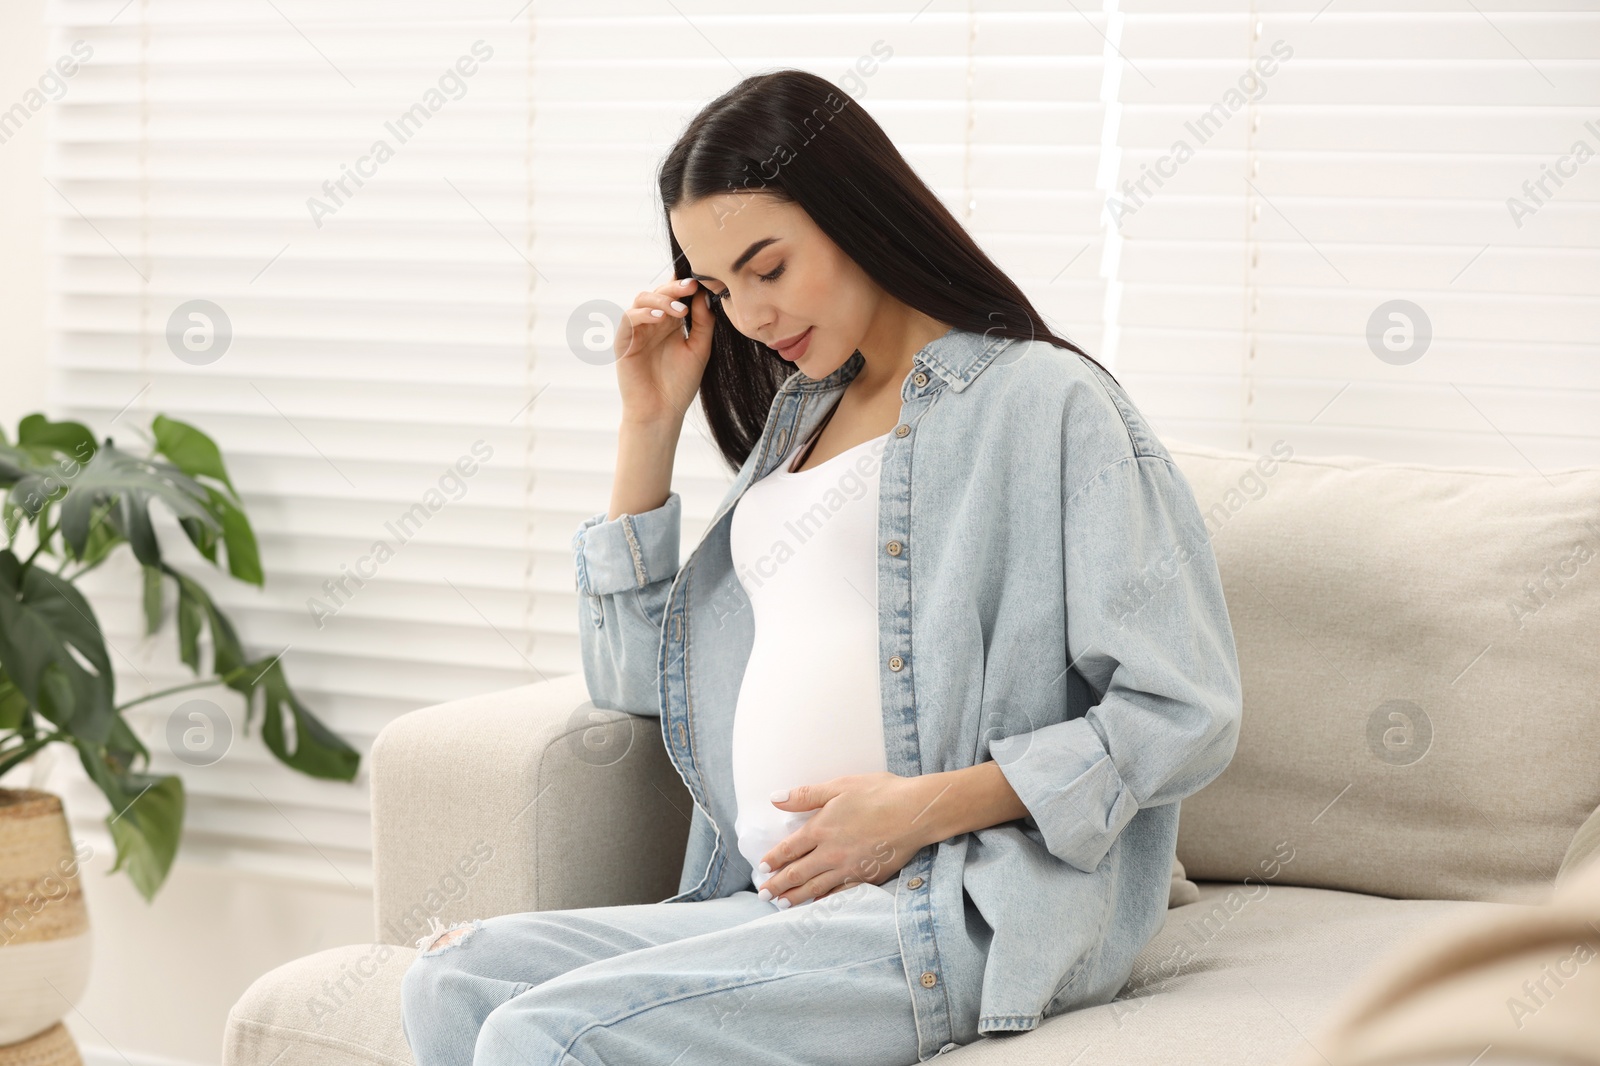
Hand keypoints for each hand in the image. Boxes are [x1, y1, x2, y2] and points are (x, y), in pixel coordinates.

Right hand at [612, 276, 713, 424]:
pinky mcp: (623, 342)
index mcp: (670, 323)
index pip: (673, 295)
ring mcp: (636, 331)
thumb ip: (703, 323)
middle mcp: (652, 323)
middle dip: (674, 288)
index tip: (700, 282)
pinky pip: (628, 319)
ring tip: (680, 311)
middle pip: (658, 292)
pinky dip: (644, 314)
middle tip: (691, 286)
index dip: (684, 285)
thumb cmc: (680, 384)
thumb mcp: (699, 349)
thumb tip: (704, 295)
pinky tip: (661, 319)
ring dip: (661, 300)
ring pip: (641, 300)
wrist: (662, 412)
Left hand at [755, 772, 934, 907]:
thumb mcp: (839, 786)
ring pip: (816, 886)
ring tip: (781, 903)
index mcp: (822, 828)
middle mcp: (831, 852)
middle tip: (763, 894)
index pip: (790, 849)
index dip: (773, 859)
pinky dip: (825, 899)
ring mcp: (849, 867)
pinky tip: (818, 902)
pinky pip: (840, 892)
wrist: (916, 812)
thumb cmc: (879, 793)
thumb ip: (805, 795)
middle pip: (797, 873)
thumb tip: (775, 798)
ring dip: (796, 896)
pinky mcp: (867, 877)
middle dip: (777, 885)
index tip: (761, 869)